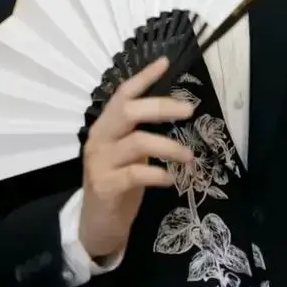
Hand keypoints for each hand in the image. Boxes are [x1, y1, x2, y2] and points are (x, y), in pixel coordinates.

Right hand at [79, 56, 193, 260]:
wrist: (97, 223)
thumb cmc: (117, 181)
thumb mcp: (126, 151)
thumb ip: (138, 132)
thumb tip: (169, 109)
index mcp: (105, 125)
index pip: (123, 94)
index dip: (143, 77)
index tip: (164, 63)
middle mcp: (99, 137)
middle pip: (129, 112)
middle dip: (161, 107)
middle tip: (190, 110)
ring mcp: (100, 162)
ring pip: (138, 142)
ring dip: (169, 147)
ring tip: (189, 156)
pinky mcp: (106, 185)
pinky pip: (137, 174)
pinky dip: (158, 174)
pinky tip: (170, 179)